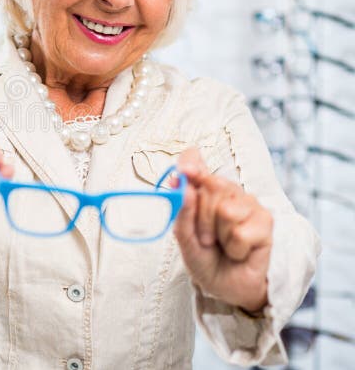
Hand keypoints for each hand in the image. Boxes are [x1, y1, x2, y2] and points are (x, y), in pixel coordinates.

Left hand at [172, 148, 272, 313]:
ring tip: (223, 245)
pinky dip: (234, 248)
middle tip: (206, 238)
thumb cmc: (205, 258)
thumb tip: (182, 185)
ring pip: (226, 210)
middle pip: (211, 186)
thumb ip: (182, 212)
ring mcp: (249, 204)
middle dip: (202, 219)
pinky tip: (239, 252)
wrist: (227, 287)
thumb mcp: (185, 238)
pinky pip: (241, 232)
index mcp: (203, 189)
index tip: (186, 171)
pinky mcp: (266, 221)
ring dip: (219, 236)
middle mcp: (228, 191)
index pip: (194, 161)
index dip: (190, 162)